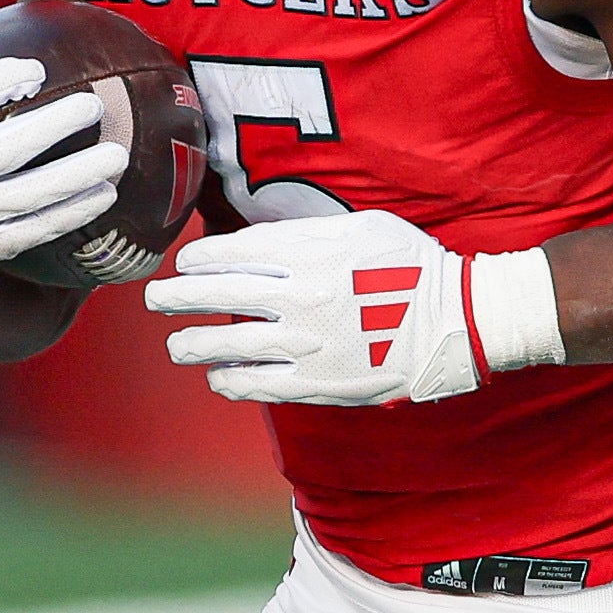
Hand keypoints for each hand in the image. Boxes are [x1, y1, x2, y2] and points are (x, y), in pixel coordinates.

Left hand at [147, 208, 560, 406]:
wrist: (456, 321)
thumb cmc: (411, 266)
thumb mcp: (359, 228)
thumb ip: (305, 233)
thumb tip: (255, 241)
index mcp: (308, 252)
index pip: (231, 253)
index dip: (198, 260)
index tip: (186, 263)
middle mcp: (299, 296)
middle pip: (218, 295)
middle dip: (177, 297)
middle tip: (156, 299)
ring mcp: (306, 343)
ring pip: (228, 345)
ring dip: (193, 345)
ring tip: (177, 346)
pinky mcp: (318, 384)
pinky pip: (258, 385)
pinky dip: (230, 381)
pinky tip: (218, 377)